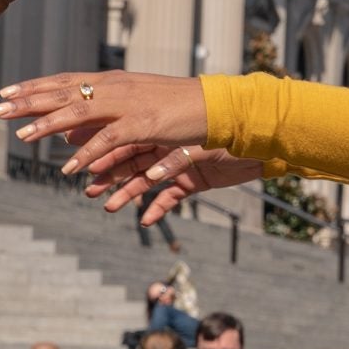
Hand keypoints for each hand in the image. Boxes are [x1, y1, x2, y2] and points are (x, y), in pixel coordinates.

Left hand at [0, 71, 211, 174]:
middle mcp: (117, 88)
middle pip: (64, 94)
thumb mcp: (133, 112)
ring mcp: (130, 105)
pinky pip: (109, 142)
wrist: (217, 106)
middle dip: (29, 102)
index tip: (6, 93)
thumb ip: (98, 123)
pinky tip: (70, 167)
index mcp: (114, 82)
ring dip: (49, 125)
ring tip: (22, 137)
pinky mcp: (145, 125)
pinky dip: (88, 154)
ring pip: (80, 114)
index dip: (34, 88)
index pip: (65, 82)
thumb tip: (66, 136)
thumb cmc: (177, 109)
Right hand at [80, 145, 263, 224]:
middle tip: (89, 191)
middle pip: (130, 161)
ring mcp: (179, 164)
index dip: (104, 153)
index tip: (83, 164)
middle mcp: (167, 145)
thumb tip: (154, 173)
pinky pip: (171, 197)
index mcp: (163, 127)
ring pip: (146, 181)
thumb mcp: (201, 143)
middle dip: (109, 176)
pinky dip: (158, 208)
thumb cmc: (233, 134)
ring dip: (127, 194)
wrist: (265, 143)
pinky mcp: (193, 181)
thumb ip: (177, 158)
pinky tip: (146, 221)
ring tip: (109, 207)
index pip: (126, 139)